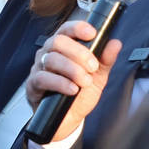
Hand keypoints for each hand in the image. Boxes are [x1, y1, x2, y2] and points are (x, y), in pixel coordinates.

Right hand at [24, 19, 122, 143]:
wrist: (69, 119)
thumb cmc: (80, 94)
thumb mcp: (97, 76)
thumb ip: (105, 59)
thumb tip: (115, 43)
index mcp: (62, 48)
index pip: (66, 30)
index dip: (77, 28)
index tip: (92, 33)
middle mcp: (48, 54)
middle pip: (57, 42)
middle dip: (78, 52)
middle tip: (93, 66)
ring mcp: (38, 69)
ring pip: (51, 59)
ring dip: (72, 70)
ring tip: (85, 81)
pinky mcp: (33, 86)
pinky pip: (43, 79)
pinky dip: (61, 83)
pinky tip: (73, 90)